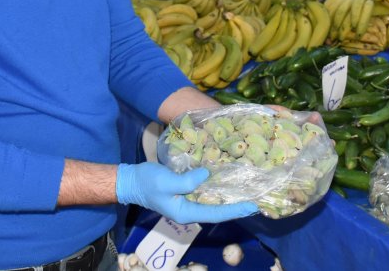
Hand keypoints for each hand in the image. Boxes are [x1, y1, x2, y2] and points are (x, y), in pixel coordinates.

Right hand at [115, 162, 258, 224]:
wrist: (132, 181)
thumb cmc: (147, 182)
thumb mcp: (165, 181)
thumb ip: (186, 181)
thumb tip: (207, 175)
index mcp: (186, 212)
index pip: (216, 214)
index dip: (235, 210)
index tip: (252, 206)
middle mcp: (190, 210)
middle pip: (218, 210)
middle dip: (236, 205)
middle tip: (256, 198)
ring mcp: (188, 202)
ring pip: (213, 202)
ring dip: (229, 197)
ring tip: (246, 190)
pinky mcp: (186, 193)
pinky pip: (206, 193)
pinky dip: (217, 188)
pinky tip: (226, 181)